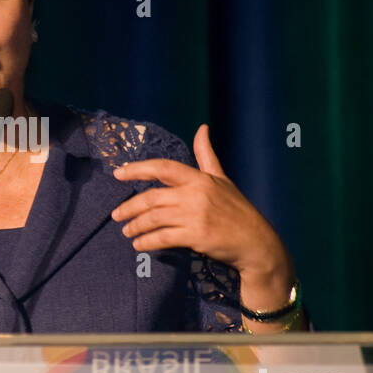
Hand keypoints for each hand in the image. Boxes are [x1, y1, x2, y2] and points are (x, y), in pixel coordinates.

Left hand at [110, 124, 288, 278]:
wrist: (256, 242)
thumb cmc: (236, 209)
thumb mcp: (222, 178)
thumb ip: (206, 155)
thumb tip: (202, 128)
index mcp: (199, 179)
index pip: (163, 168)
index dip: (137, 169)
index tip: (117, 173)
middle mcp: (196, 194)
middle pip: (151, 197)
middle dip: (130, 207)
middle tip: (116, 214)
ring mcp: (196, 215)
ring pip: (154, 219)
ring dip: (136, 226)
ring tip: (127, 232)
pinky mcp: (196, 236)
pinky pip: (163, 238)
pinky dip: (147, 242)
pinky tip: (139, 245)